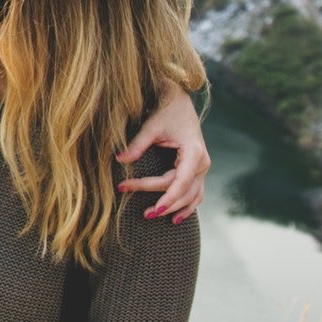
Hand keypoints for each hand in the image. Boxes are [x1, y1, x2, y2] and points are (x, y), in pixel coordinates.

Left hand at [117, 81, 209, 221]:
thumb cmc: (167, 112)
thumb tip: (119, 160)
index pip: (181, 182)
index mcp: (194, 152)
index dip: (167, 197)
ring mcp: (202, 168)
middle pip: (183, 190)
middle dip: (164, 203)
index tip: (153, 209)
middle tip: (143, 213)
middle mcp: (202, 163)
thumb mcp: (151, 126)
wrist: (180, 103)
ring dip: (175, 209)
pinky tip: (175, 218)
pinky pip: (196, 193)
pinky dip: (187, 206)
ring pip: (192, 196)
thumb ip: (137, 145)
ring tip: (154, 216)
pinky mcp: (197, 170)